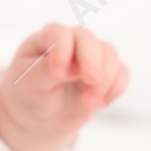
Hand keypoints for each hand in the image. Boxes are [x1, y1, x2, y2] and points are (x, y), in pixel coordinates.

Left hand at [0, 23, 128, 150]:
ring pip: (109, 54)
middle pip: (88, 39)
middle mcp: (70, 42)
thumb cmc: (28, 94)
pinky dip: (115, 88)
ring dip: (105, 79)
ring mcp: (90, 56)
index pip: (58, 33)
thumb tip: (75, 66)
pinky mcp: (105, 73)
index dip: (62, 50)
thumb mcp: (29, 84)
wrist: (39, 117)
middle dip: (92, 60)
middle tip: (90, 81)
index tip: (58, 74)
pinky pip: (122, 73)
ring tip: (89, 102)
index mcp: (45, 39)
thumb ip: (47, 70)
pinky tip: (100, 103)